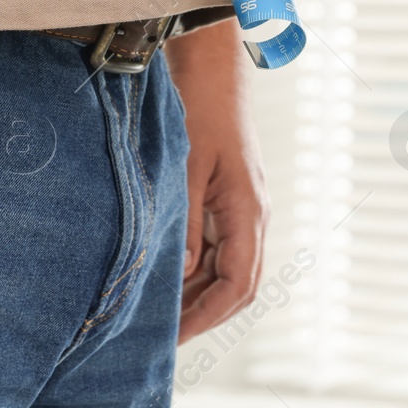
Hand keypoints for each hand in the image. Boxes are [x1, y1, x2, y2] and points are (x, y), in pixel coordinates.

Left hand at [165, 21, 267, 343]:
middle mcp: (252, 216)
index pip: (238, 284)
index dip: (206, 316)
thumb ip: (185, 225)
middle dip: (202, 314)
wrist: (212, 71)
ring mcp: (242, 210)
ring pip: (226, 270)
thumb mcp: (186, 169)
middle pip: (237, 286)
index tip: (172, 336)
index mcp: (248, 211)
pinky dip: (193, 270)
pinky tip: (163, 276)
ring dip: (196, 294)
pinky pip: (216, 249)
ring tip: (154, 312)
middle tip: (160, 336)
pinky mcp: (228, 202)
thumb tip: (181, 276)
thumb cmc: (201, 111)